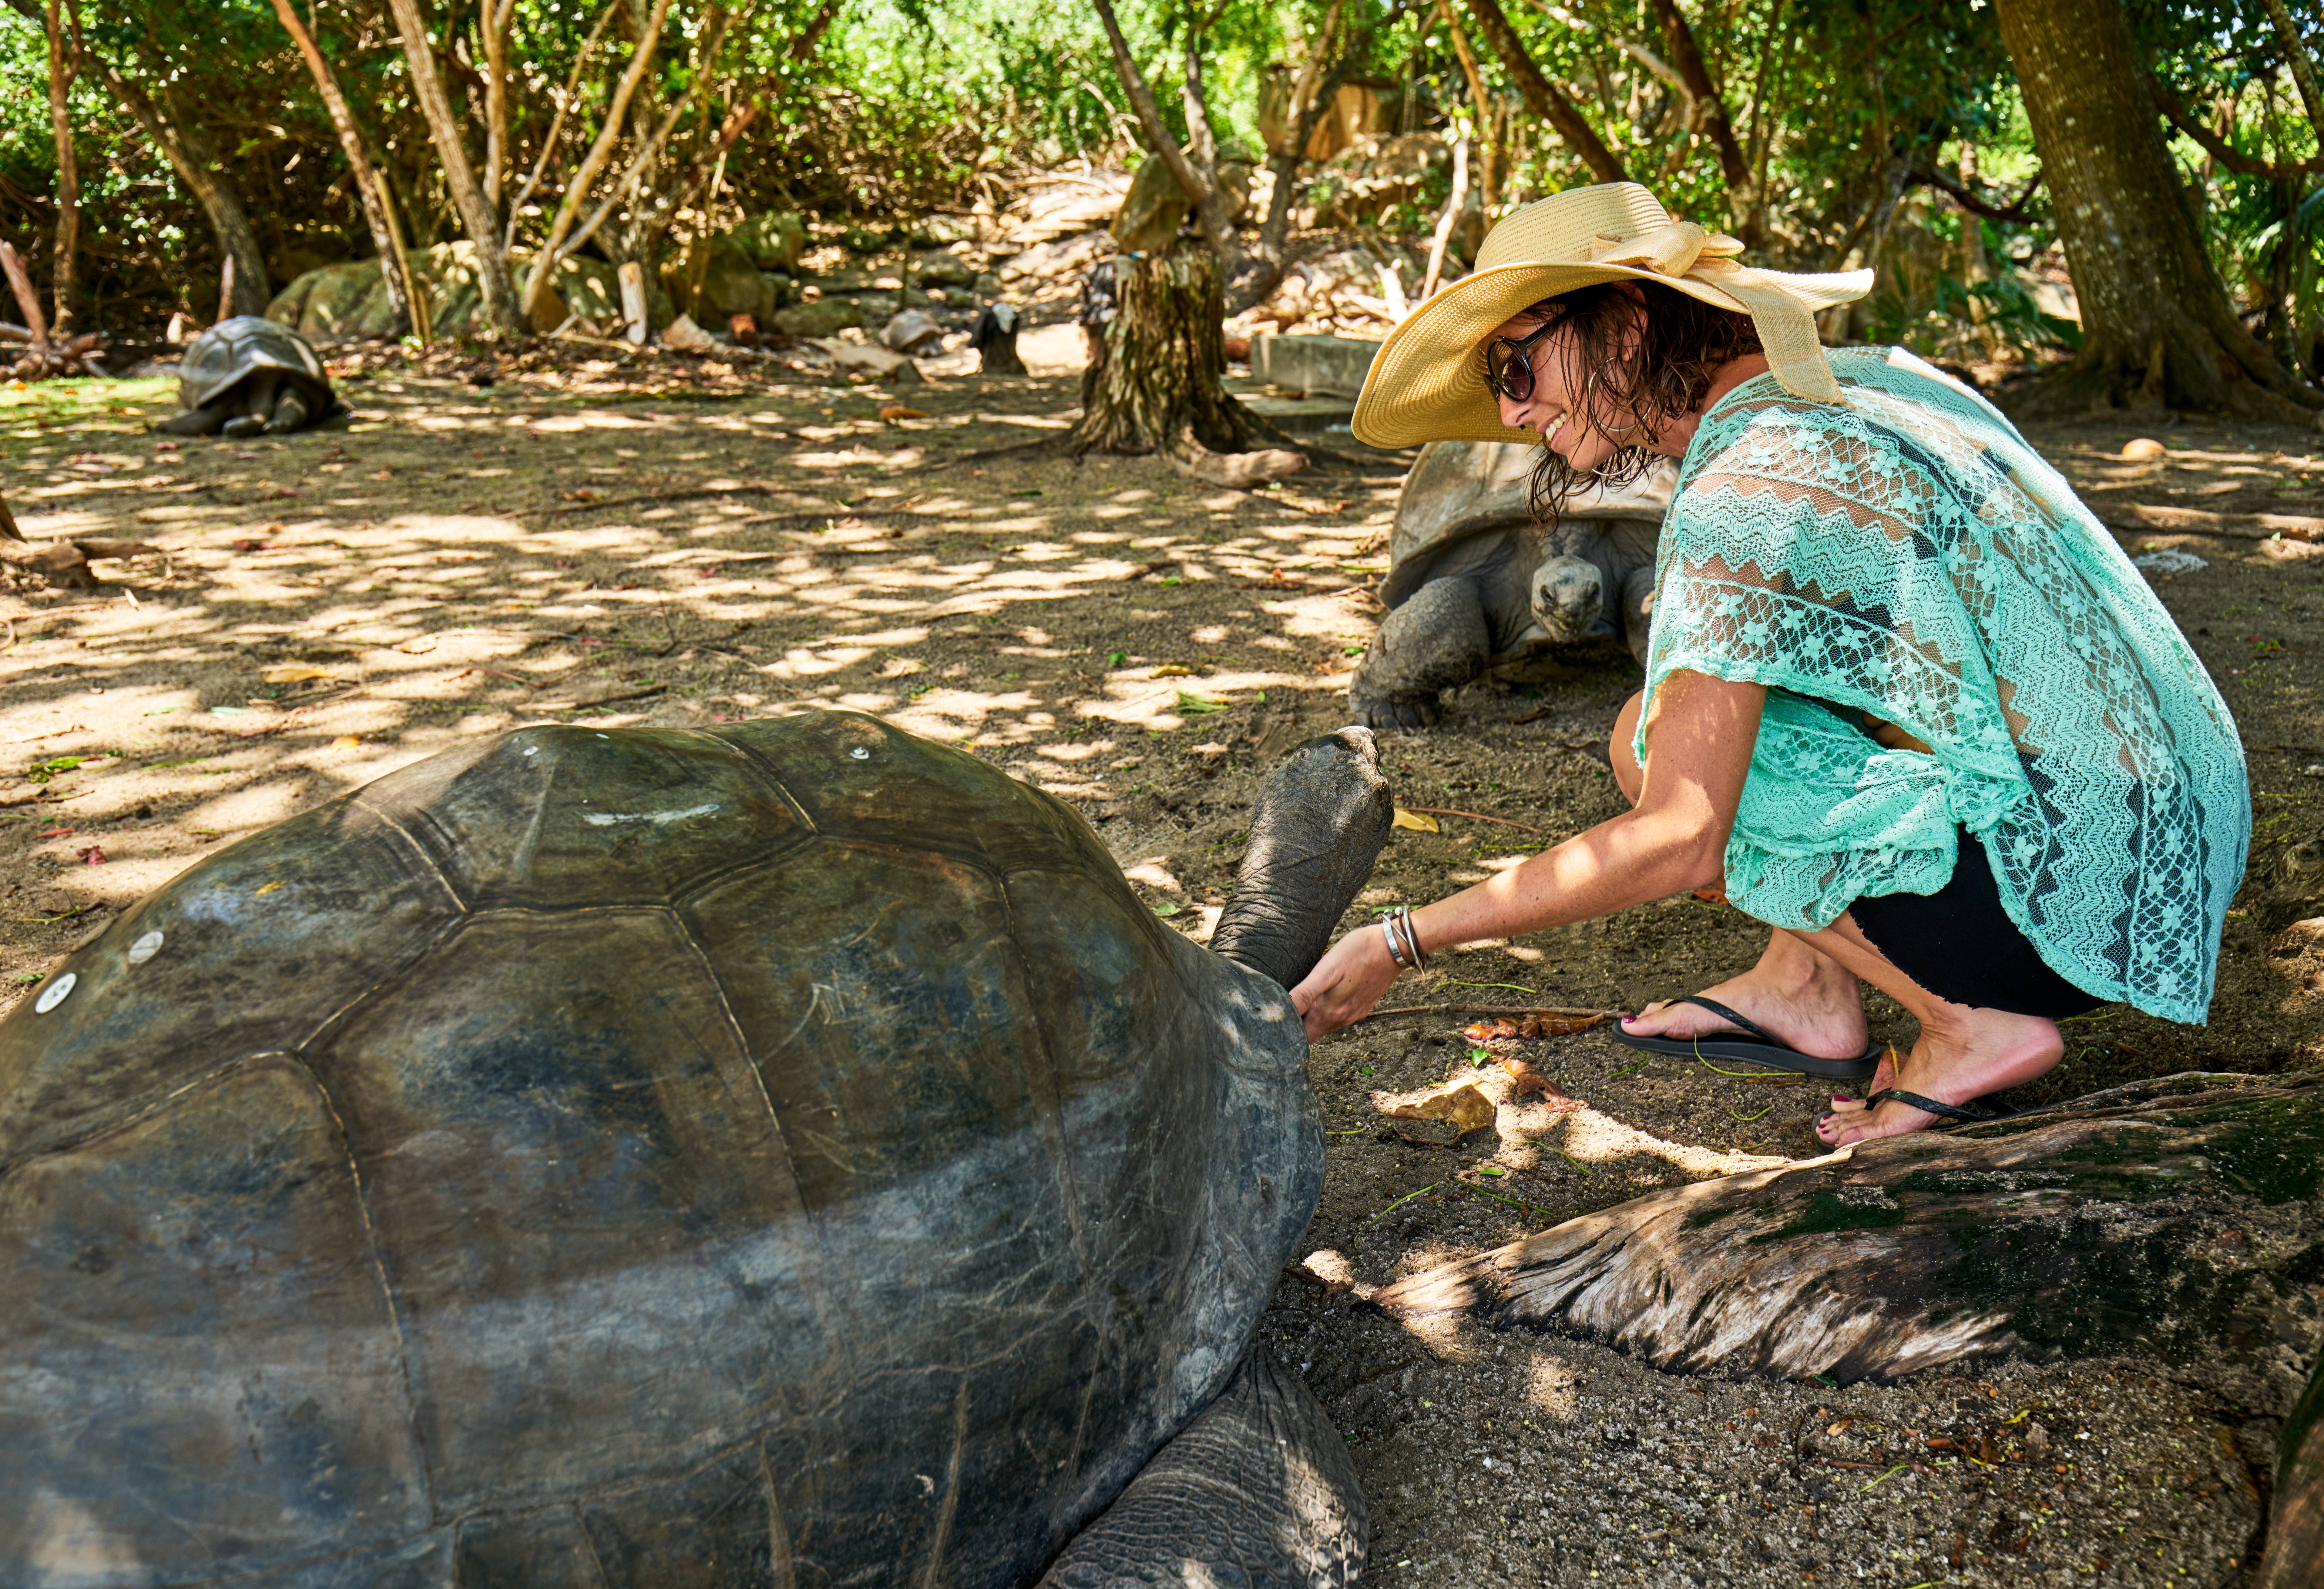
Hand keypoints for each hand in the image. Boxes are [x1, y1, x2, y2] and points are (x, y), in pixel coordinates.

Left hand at [1289, 922, 1401, 1040]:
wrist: (1393, 947)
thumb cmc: (1358, 953)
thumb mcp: (1326, 971)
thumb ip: (1304, 995)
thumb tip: (1282, 1013)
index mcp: (1329, 1014)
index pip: (1302, 1037)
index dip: (1287, 1033)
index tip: (1274, 1022)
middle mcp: (1341, 1019)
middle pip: (1312, 1032)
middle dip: (1297, 1025)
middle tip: (1280, 1010)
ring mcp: (1354, 1013)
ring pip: (1325, 1023)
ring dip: (1311, 1016)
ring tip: (1298, 1001)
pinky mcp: (1362, 1004)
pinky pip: (1339, 1014)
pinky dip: (1327, 1009)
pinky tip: (1323, 994)